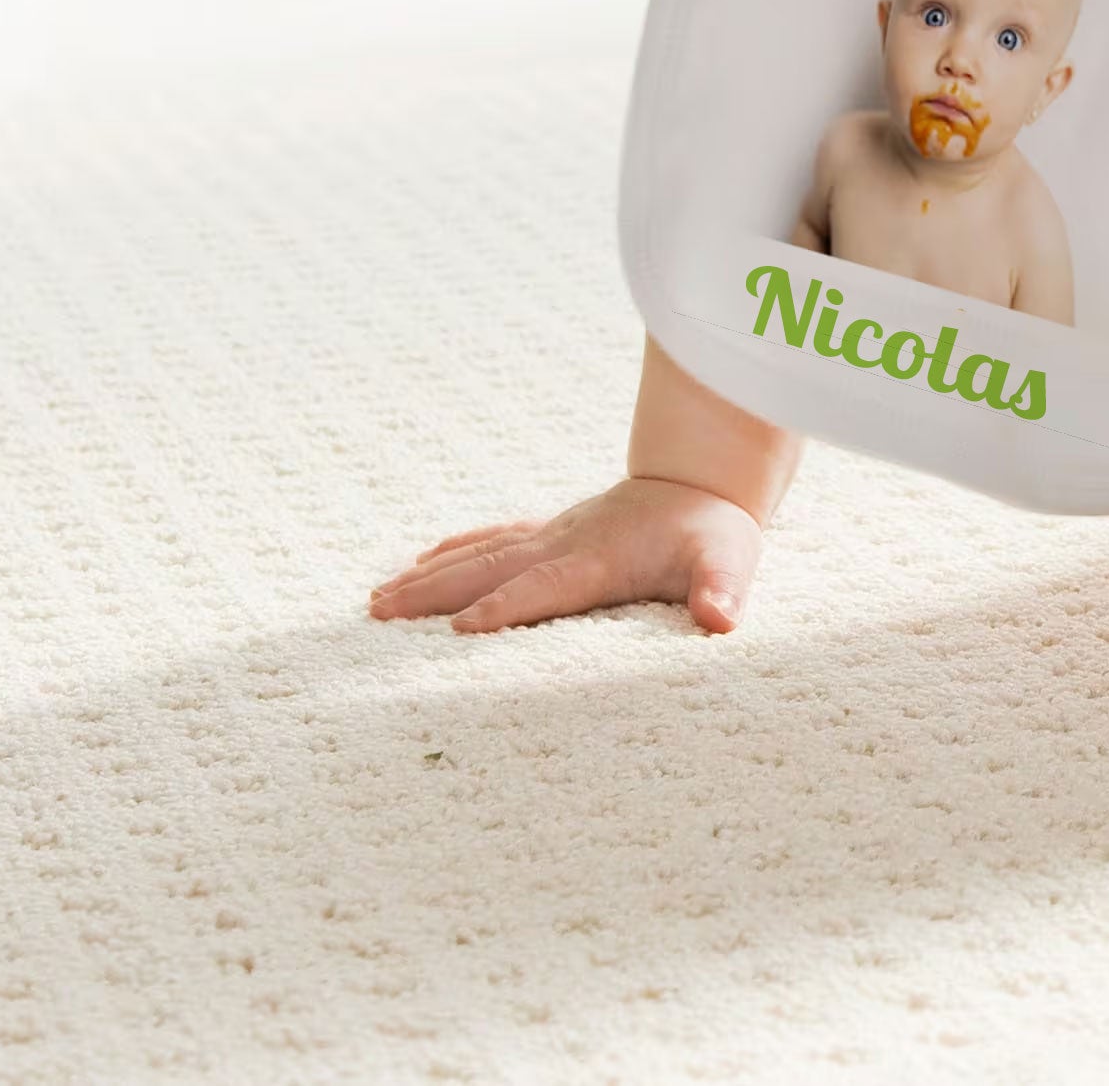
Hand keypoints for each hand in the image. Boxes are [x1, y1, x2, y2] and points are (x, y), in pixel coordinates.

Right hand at [366, 475, 763, 634]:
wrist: (704, 478)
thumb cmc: (716, 531)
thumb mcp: (730, 561)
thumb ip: (722, 590)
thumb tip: (722, 619)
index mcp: (602, 558)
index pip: (546, 586)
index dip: (506, 607)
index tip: (459, 630)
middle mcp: (566, 542)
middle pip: (493, 568)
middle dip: (437, 592)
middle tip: (380, 612)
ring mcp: (554, 532)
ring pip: (482, 552)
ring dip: (431, 575)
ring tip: (378, 598)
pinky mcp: (553, 530)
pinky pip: (494, 538)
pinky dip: (456, 549)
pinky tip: (421, 562)